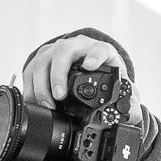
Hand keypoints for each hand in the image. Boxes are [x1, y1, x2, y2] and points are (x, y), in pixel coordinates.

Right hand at [20, 35, 137, 119]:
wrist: (94, 77)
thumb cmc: (109, 81)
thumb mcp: (122, 91)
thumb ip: (129, 103)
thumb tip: (129, 113)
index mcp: (102, 52)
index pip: (100, 48)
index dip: (95, 55)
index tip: (89, 65)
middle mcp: (78, 47)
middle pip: (63, 51)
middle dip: (58, 74)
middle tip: (58, 96)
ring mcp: (58, 52)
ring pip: (43, 59)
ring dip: (41, 83)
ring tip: (47, 105)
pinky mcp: (44, 60)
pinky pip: (31, 69)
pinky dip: (31, 86)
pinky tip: (34, 101)